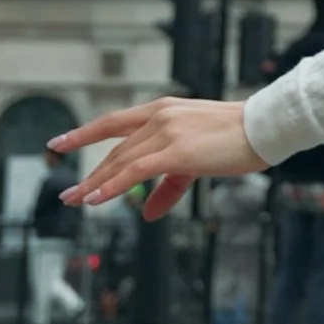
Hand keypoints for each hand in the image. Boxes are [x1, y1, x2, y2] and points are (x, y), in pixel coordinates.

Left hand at [50, 99, 263, 221]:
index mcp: (162, 110)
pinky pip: (135, 171)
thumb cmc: (236, 139)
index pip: (113, 122)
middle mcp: (159, 116)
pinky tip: (95, 199)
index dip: (84, 134)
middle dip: (89, 173)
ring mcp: (166, 132)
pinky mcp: (175, 151)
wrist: (264, 127)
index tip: (59, 142)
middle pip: (114, 149)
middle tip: (67, 194)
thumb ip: (168, 186)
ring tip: (75, 201)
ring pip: (120, 161)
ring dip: (95, 184)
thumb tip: (148, 213)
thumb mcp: (196, 161)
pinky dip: (112, 186)